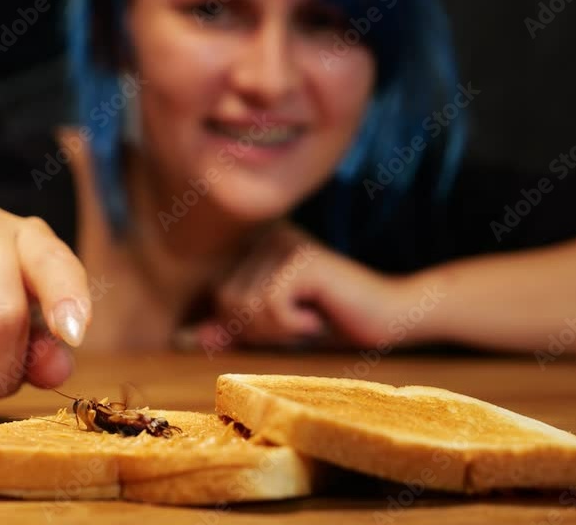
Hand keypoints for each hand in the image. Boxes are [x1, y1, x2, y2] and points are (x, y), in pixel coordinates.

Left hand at [188, 224, 434, 350]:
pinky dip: (293, 325)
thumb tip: (184, 338)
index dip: (247, 326)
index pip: (219, 298)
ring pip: (246, 307)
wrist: (391, 317)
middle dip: (263, 329)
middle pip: (228, 302)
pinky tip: (320, 314)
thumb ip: (232, 329)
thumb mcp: (272, 329)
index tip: (287, 321)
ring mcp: (285, 244)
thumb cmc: (332, 322)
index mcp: (258, 246)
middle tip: (302, 322)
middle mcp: (268, 236)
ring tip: (312, 316)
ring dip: (280, 329)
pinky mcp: (302, 259)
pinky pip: (270, 307)